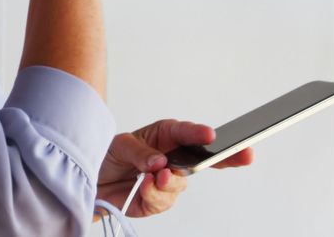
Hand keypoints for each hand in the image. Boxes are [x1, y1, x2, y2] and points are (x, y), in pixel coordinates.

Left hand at [95, 120, 254, 218]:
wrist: (90, 182)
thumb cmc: (106, 156)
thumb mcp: (119, 146)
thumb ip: (140, 152)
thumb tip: (159, 162)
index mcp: (164, 136)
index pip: (187, 133)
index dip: (200, 133)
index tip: (212, 134)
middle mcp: (171, 157)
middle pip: (203, 158)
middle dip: (225, 156)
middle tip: (243, 154)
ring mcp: (167, 179)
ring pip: (181, 183)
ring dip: (169, 181)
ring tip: (153, 177)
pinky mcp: (158, 200)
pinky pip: (164, 200)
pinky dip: (154, 195)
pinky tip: (144, 187)